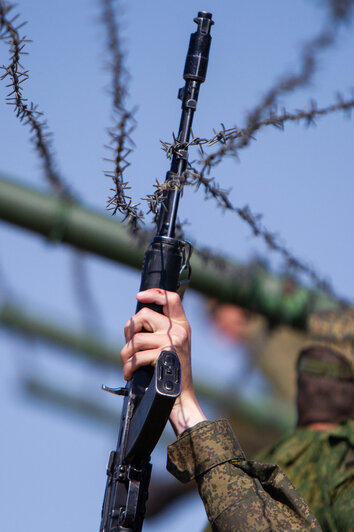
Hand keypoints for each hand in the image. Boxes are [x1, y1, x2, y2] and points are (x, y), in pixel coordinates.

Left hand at [121, 288, 206, 434]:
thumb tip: (135, 322)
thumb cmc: (172, 373)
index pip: (171, 299)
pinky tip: (129, 374)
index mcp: (182, 326)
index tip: (139, 296)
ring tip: (127, 364)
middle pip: (143, 315)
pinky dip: (128, 367)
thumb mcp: (172, 347)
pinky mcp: (164, 355)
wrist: (182, 398)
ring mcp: (173, 341)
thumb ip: (160, 332)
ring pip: (136, 338)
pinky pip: (137, 356)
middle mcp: (179, 330)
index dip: (154, 293)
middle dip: (129, 330)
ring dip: (126, 354)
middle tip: (129, 345)